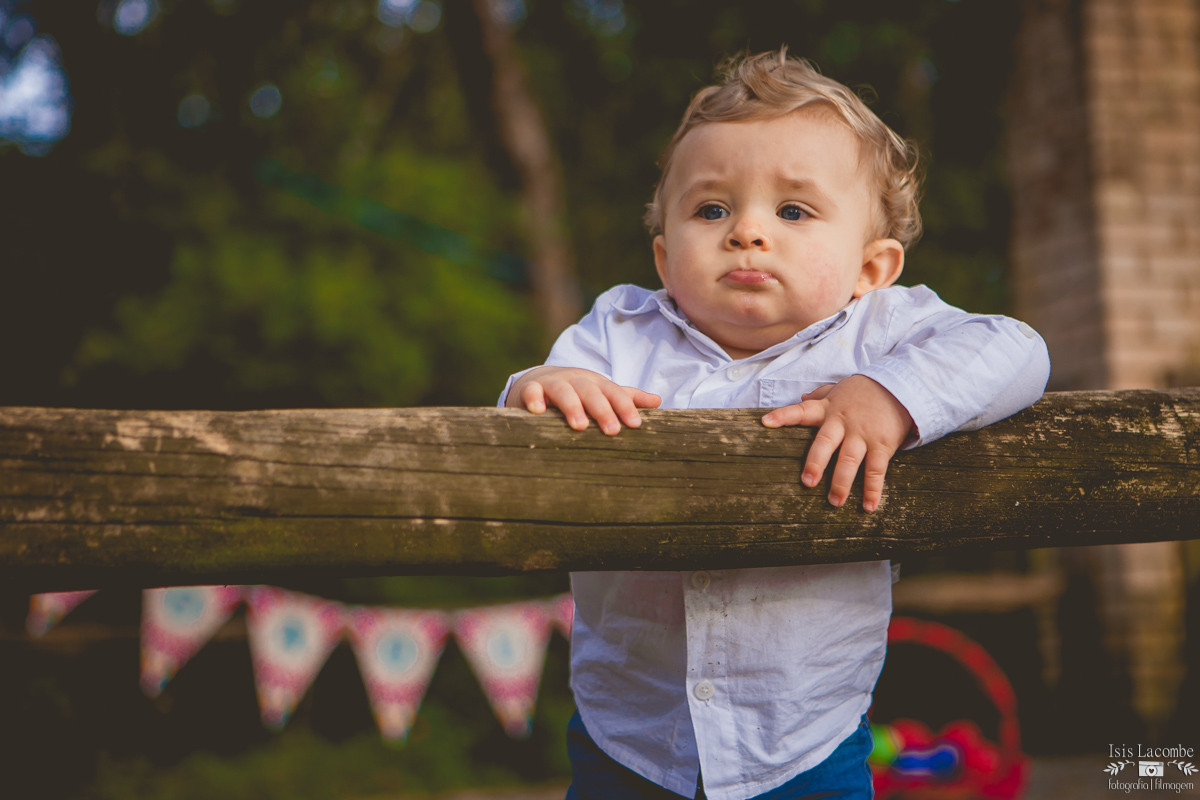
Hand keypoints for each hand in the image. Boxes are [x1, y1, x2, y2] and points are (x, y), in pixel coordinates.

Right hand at [507, 366, 661, 435]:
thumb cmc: (578, 392)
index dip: (625, 406)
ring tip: (579, 426)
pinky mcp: (530, 390)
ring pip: (563, 391)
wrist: (539, 380)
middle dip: (602, 410)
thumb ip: (627, 398)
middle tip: (612, 431)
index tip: (635, 424)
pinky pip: (531, 392)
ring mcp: (552, 384)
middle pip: (591, 392)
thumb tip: (658, 401)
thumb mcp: (602, 393)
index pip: (614, 393)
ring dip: (572, 406)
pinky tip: (538, 411)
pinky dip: (534, 399)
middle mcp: (576, 381)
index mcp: (596, 384)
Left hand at [760, 375, 913, 511]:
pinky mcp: (882, 444)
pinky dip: (872, 489)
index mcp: (828, 410)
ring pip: (849, 459)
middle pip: (826, 442)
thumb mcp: (839, 390)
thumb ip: (820, 396)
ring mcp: (863, 434)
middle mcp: (843, 422)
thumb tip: (800, 397)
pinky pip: (876, 470)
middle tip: (807, 482)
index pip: (801, 411)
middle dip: (816, 462)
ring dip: (842, 482)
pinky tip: (868, 506)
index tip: (765, 422)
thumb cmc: (864, 391)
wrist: (900, 387)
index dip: (783, 416)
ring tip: (834, 502)